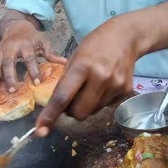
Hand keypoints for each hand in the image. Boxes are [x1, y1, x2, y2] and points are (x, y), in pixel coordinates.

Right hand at [0, 20, 66, 91]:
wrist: (16, 26)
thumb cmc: (31, 37)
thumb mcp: (43, 41)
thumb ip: (51, 53)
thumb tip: (65, 63)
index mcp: (25, 44)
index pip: (30, 58)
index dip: (33, 70)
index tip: (37, 83)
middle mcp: (11, 47)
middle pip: (9, 62)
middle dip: (10, 76)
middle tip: (12, 90)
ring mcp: (0, 51)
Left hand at [35, 17, 140, 136]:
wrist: (126, 37)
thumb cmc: (95, 45)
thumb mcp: (75, 57)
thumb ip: (65, 81)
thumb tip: (55, 106)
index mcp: (83, 66)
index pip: (63, 97)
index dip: (50, 115)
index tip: (40, 130)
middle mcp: (101, 77)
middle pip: (79, 113)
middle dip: (71, 111)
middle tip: (72, 98)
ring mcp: (116, 85)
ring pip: (92, 111)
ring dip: (87, 105)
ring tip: (91, 85)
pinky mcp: (126, 91)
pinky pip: (106, 106)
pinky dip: (100, 100)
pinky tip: (105, 84)